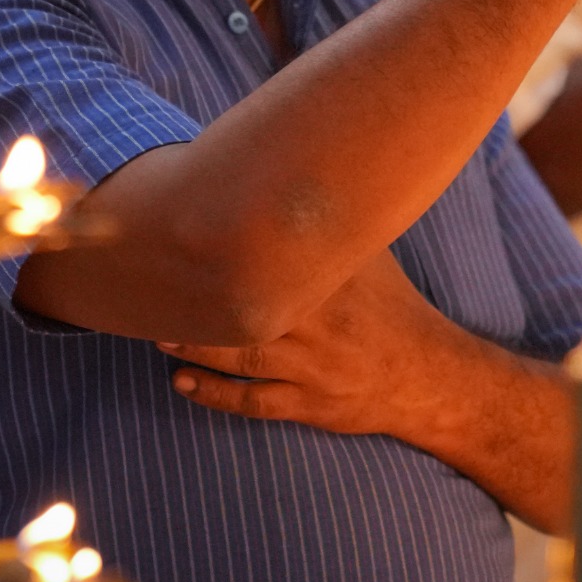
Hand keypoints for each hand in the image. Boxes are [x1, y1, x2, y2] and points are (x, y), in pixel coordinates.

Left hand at [157, 251, 457, 438]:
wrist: (427, 375)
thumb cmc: (392, 308)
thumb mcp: (371, 259)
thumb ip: (330, 228)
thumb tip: (292, 177)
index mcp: (333, 280)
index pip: (276, 258)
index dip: (230, 247)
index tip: (189, 235)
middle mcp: (321, 322)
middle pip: (248, 309)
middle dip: (198, 302)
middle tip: (154, 290)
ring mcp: (313, 367)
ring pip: (243, 356)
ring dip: (196, 345)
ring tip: (158, 333)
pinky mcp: (309, 404)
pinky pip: (254, 401)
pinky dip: (214, 394)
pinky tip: (182, 383)